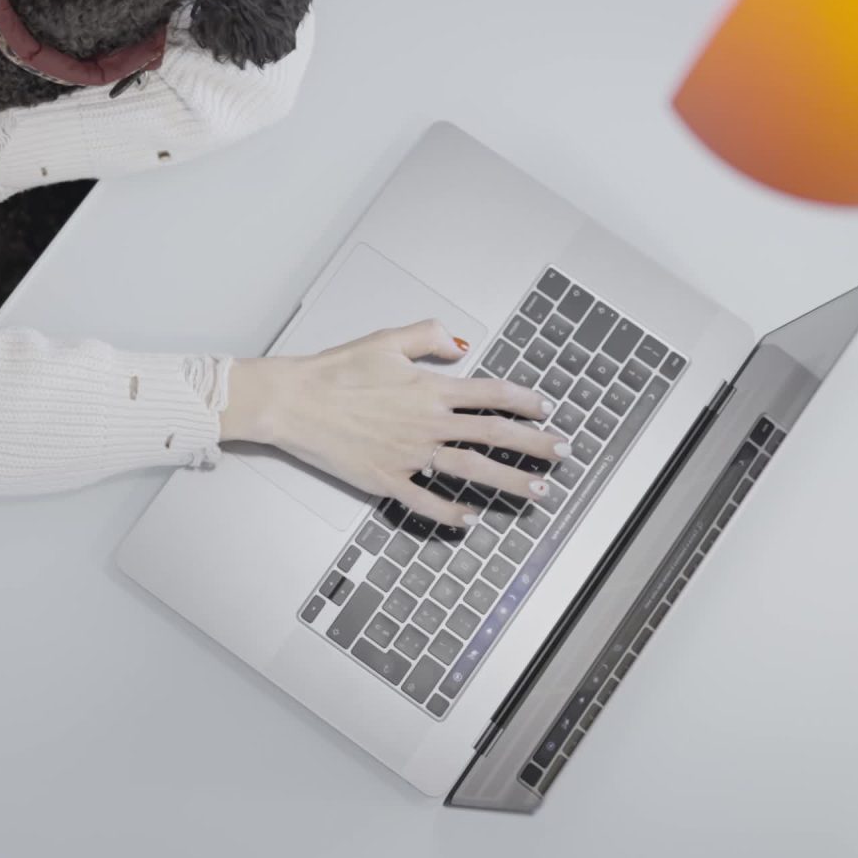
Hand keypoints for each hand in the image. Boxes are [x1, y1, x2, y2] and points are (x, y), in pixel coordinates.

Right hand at [220, 321, 558, 525]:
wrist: (295, 401)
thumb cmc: (335, 370)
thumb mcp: (385, 341)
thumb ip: (427, 337)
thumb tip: (458, 344)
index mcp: (430, 388)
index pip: (491, 393)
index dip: (524, 400)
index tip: (545, 408)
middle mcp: (428, 423)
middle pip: (494, 434)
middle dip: (535, 444)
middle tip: (563, 453)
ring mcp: (410, 454)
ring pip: (472, 470)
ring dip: (509, 481)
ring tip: (538, 491)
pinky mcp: (387, 479)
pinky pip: (426, 500)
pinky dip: (450, 513)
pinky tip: (470, 520)